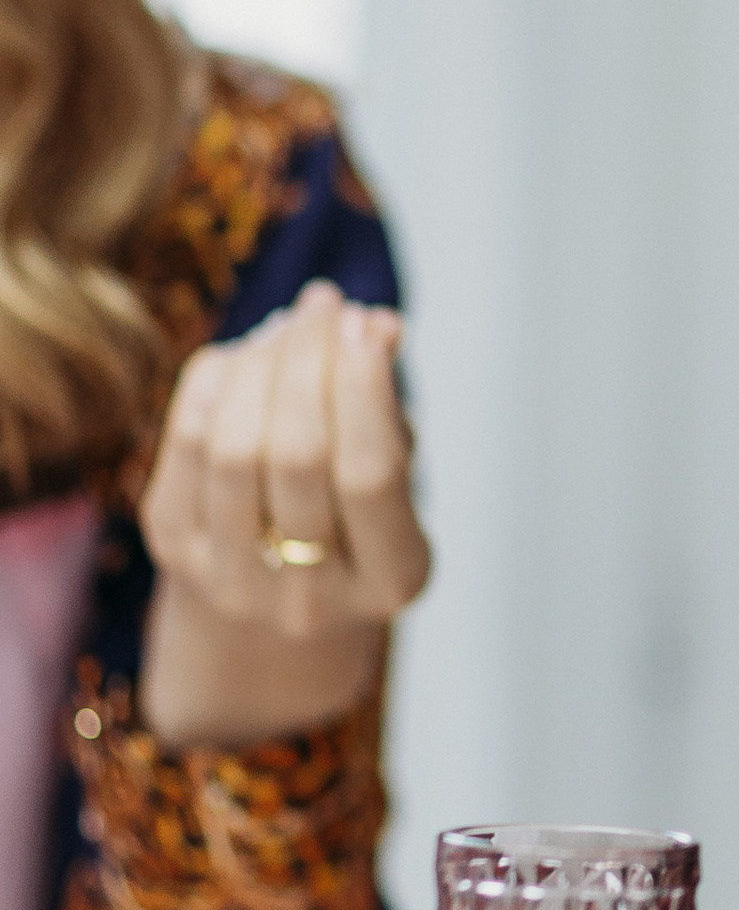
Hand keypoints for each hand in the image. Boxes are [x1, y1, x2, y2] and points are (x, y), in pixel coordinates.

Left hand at [138, 282, 430, 743]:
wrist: (273, 604)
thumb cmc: (352, 518)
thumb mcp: (396, 473)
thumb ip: (388, 404)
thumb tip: (375, 326)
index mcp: (390, 579)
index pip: (370, 476)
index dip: (363, 390)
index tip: (365, 324)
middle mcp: (309, 596)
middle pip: (295, 455)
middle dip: (308, 362)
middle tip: (324, 305)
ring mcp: (231, 579)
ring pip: (232, 445)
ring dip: (260, 364)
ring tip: (288, 326)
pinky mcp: (173, 552)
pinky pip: (183, 444)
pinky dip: (214, 384)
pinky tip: (242, 358)